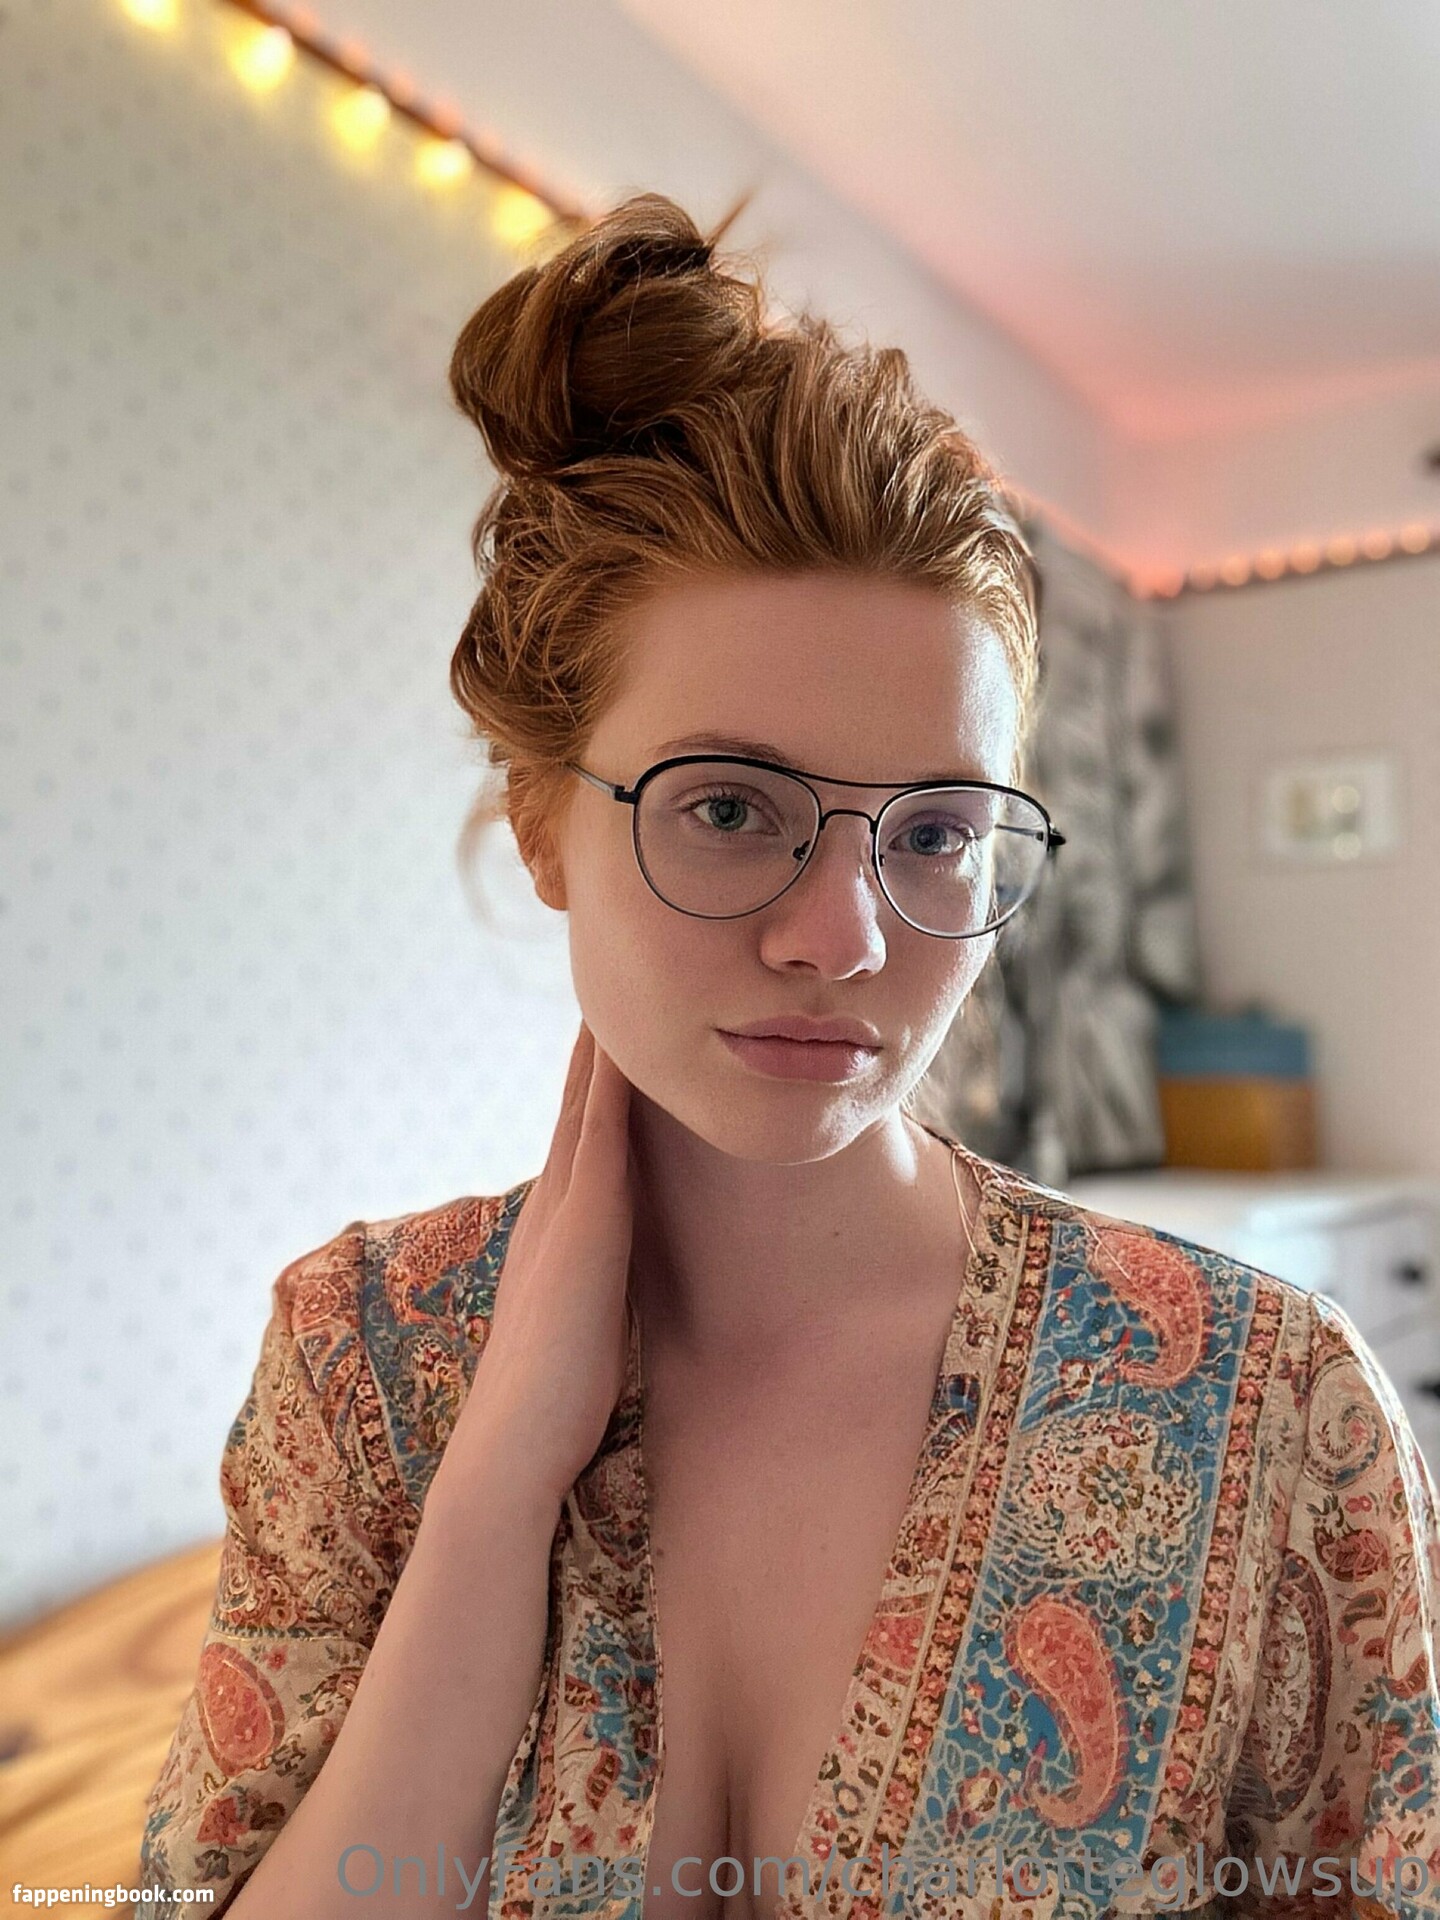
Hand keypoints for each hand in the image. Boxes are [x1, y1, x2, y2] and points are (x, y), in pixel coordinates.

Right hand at [440, 1020, 635, 1510]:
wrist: (510, 1452)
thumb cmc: (550, 1410)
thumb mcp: (578, 1329)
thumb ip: (593, 1294)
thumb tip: (614, 1289)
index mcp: (552, 1234)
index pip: (574, 1143)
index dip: (588, 1087)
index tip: (607, 1036)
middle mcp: (551, 1211)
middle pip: (574, 1109)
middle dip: (592, 1050)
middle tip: (608, 982)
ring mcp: (564, 1216)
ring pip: (585, 1111)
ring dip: (601, 1051)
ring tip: (619, 989)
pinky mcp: (584, 1230)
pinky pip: (602, 1141)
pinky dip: (612, 1091)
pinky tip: (630, 1051)